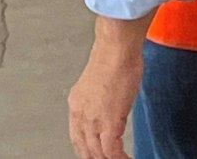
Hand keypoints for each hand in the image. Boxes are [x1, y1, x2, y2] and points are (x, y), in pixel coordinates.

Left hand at [67, 32, 141, 158]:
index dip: (86, 150)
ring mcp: (93, 120)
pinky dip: (120, 158)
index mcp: (76, 103)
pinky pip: (112, 151)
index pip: (77, 137)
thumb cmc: (113, 56)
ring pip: (97, 154)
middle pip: (84, 150)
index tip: (95, 155)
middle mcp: (80, 114)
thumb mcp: (100, 81)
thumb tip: (110, 103)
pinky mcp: (109, 122)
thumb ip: (101, 97)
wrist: (116, 49)